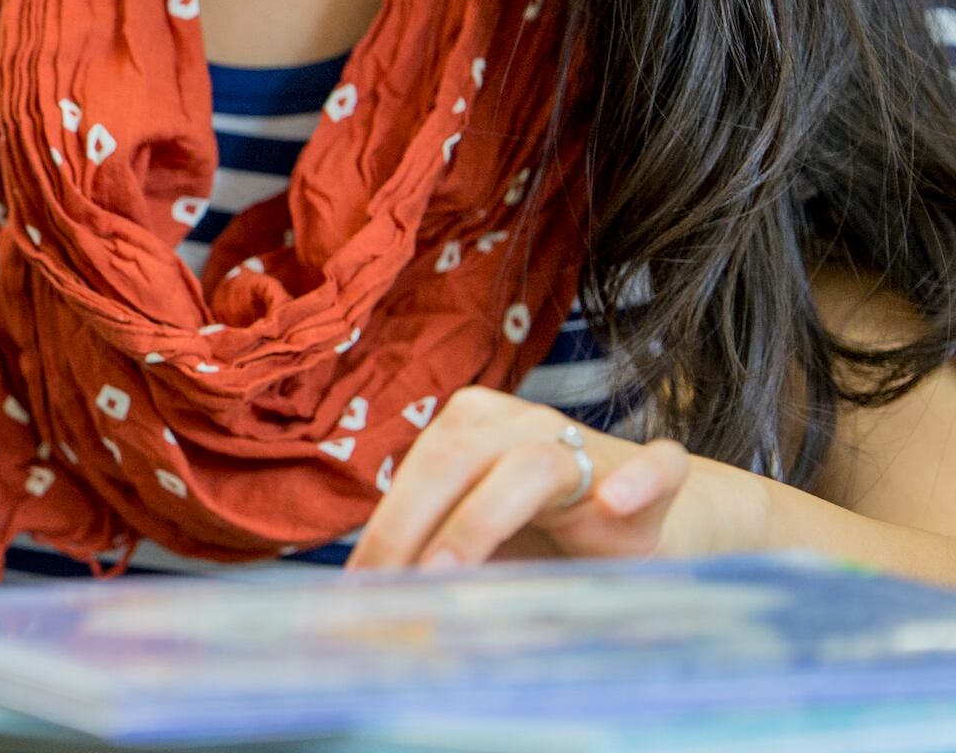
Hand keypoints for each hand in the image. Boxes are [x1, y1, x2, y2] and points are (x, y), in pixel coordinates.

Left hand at [346, 386, 731, 570]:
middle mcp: (521, 421)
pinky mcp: (658, 473)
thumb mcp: (484, 540)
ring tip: (447, 569)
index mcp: (470, 426)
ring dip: (484, 518)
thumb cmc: (546, 531)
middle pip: (456, 460)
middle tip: (392, 585)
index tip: (361, 584)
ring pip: (532, 466)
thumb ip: (436, 554)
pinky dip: (638, 482)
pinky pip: (656, 467)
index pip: (419, 470)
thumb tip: (375, 600)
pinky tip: (614, 504)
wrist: (652, 516)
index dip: (388, 527)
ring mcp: (590, 443)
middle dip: (414, 525)